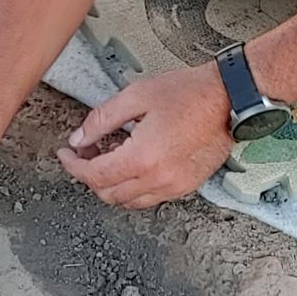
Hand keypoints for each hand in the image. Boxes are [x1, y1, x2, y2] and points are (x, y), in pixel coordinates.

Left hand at [57, 65, 235, 207]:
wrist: (230, 99)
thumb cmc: (190, 93)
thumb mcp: (136, 96)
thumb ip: (102, 120)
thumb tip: (80, 139)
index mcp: (142, 157)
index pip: (94, 175)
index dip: (73, 165)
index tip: (67, 155)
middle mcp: (158, 179)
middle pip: (108, 194)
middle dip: (89, 176)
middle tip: (85, 154)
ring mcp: (174, 186)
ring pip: (128, 202)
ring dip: (111, 185)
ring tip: (108, 159)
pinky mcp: (186, 187)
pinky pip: (149, 199)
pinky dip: (133, 188)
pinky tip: (132, 166)